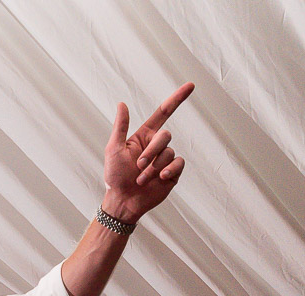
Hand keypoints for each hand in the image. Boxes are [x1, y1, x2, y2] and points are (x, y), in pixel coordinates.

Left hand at [102, 83, 193, 222]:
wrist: (123, 201)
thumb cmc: (115, 176)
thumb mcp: (113, 149)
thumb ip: (120, 127)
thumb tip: (122, 104)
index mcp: (144, 136)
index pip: (163, 113)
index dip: (177, 99)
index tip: (191, 85)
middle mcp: (156, 145)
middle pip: (165, 135)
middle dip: (152, 151)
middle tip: (138, 166)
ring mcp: (165, 158)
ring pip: (169, 152)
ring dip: (154, 166)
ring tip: (141, 179)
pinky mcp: (173, 172)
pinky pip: (178, 163)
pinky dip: (169, 169)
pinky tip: (160, 177)